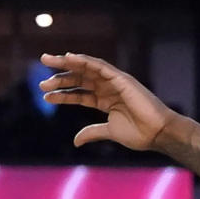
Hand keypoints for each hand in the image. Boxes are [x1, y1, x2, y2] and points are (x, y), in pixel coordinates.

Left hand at [40, 53, 176, 150]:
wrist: (158, 133)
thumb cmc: (140, 134)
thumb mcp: (110, 132)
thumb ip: (93, 132)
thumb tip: (75, 141)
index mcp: (106, 101)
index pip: (80, 94)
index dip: (63, 94)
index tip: (46, 96)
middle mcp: (109, 89)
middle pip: (79, 78)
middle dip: (59, 77)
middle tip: (41, 81)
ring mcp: (115, 82)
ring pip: (86, 69)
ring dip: (66, 63)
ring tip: (46, 60)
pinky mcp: (121, 79)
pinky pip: (100, 66)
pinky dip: (84, 60)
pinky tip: (69, 58)